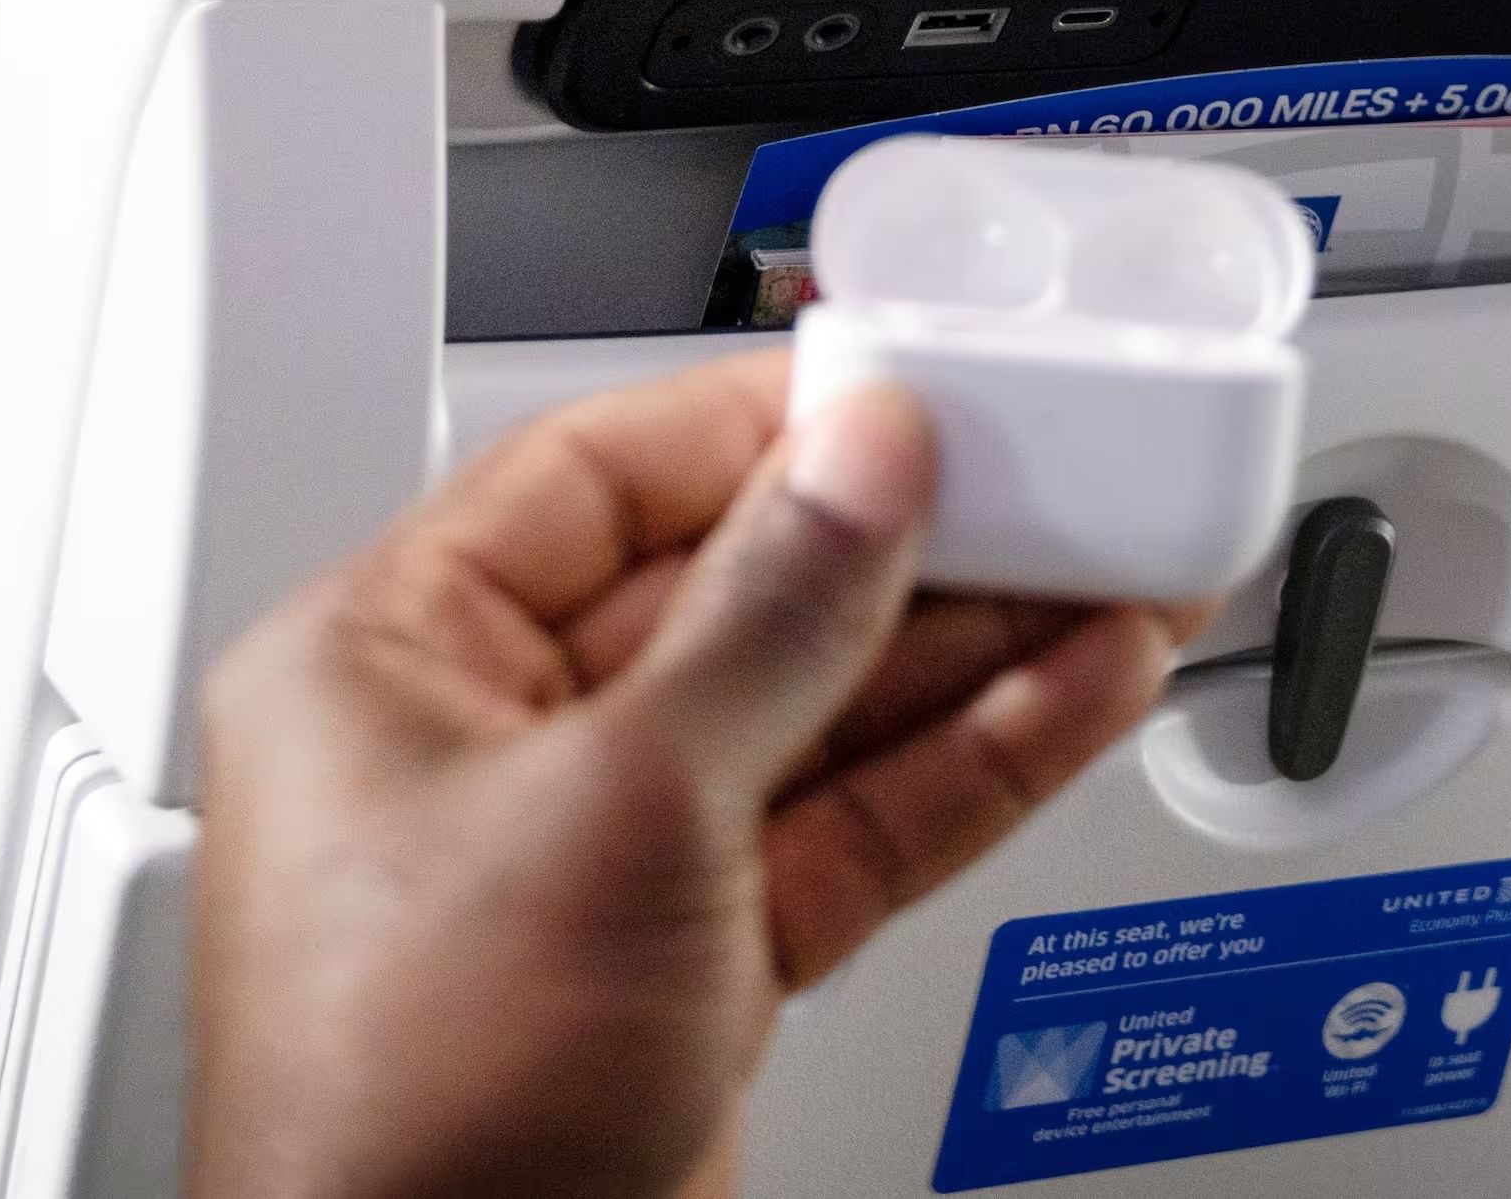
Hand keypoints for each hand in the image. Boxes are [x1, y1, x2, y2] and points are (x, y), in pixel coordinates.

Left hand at [192, 355, 1211, 1198]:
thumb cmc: (407, 1120)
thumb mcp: (616, 807)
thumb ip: (766, 617)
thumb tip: (862, 462)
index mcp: (389, 667)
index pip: (604, 476)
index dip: (772, 424)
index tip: (916, 390)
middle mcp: (491, 749)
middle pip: (741, 588)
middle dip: (919, 542)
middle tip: (1062, 480)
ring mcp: (604, 859)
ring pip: (825, 708)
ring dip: (983, 644)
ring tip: (1121, 572)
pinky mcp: (699, 961)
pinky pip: (858, 818)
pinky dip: (977, 756)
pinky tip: (1078, 690)